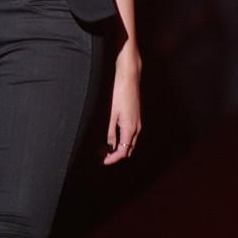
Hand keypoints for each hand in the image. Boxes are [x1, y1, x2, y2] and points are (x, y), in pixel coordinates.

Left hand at [103, 50, 141, 164]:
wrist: (129, 76)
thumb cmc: (119, 92)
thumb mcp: (111, 114)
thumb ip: (110, 132)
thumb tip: (109, 147)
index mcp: (130, 129)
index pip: (123, 152)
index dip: (112, 159)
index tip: (101, 161)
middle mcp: (137, 128)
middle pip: (127, 150)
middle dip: (114, 155)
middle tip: (100, 155)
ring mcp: (137, 122)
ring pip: (129, 142)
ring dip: (118, 147)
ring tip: (103, 147)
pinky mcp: (136, 116)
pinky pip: (130, 134)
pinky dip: (121, 139)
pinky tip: (112, 135)